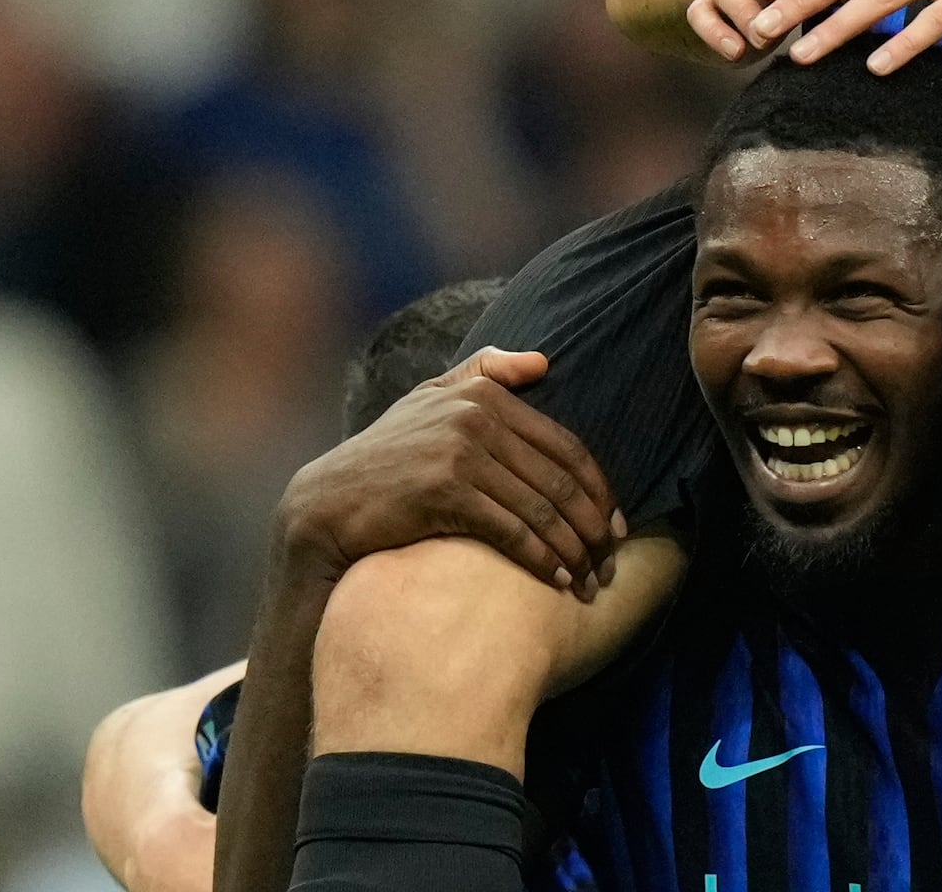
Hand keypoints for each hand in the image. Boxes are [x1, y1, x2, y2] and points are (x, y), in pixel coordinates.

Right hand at [275, 349, 632, 594]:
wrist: (325, 506)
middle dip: (594, 527)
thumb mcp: (427, 401)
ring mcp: (460, 453)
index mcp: (483, 396)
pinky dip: (543, 560)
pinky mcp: (444, 492)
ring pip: (541, 509)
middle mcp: (475, 418)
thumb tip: (543, 362)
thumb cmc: (384, 458)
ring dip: (574, 550)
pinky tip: (558, 581)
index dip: (599, 489)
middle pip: (560, 480)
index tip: (616, 524)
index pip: (565, 446)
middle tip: (611, 561)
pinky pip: (513, 531)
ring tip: (591, 580)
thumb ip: (482, 373)